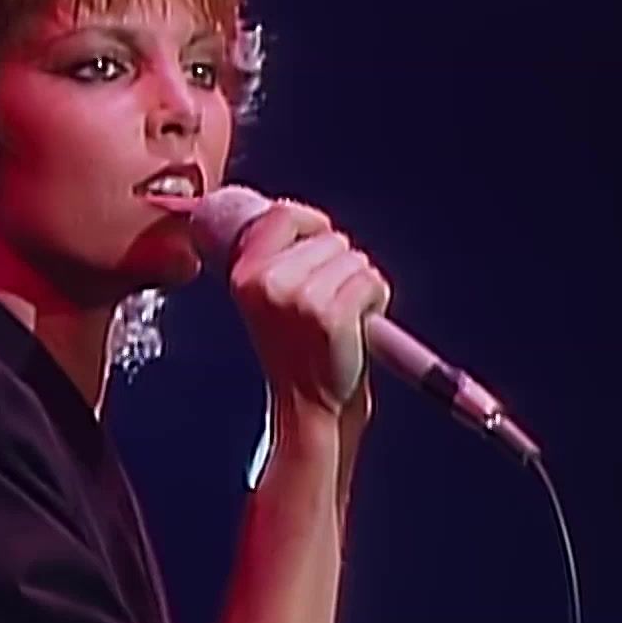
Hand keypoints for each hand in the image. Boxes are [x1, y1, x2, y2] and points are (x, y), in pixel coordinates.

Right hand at [228, 199, 392, 418]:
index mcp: (245, 274)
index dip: (312, 221)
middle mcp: (268, 281)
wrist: (310, 408)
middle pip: (331, 237)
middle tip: (328, 305)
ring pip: (356, 259)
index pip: (283, 214)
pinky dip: (376, 300)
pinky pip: (373, 281)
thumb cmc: (297, 354)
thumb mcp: (267, 299)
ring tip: (342, 318)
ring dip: (360, 285)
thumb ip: (278, 258)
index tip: (323, 237)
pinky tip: (358, 326)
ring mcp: (301, 298)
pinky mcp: (333, 314)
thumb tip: (304, 219)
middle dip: (341, 264)